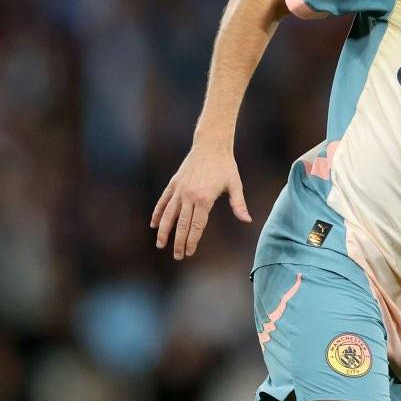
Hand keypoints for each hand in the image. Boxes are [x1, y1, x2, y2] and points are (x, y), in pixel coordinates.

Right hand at [149, 145, 251, 259]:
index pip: (196, 226)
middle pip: (182, 224)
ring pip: (168, 214)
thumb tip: (247, 220)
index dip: (192, 241)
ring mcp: (180, 189)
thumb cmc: (225, 165)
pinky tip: (153, 224)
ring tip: (160, 245)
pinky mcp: (174, 183)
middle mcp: (189, 195)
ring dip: (163, 231)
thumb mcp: (235, 184)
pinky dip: (158, 213)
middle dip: (179, 242)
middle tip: (178, 256)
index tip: (189, 253)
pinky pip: (163, 201)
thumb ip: (239, 204)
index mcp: (204, 198)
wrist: (211, 144)